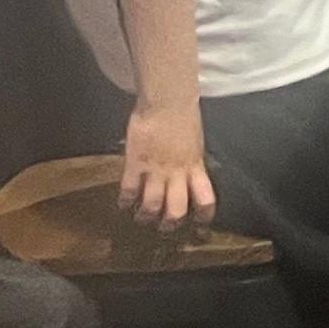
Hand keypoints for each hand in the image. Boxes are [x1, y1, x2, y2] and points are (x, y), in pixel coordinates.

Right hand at [121, 103, 213, 227]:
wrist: (167, 101)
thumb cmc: (183, 116)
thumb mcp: (195, 143)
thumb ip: (191, 161)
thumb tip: (188, 173)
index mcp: (196, 166)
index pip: (205, 198)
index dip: (204, 214)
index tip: (199, 222)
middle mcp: (177, 173)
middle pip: (176, 210)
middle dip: (170, 223)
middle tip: (164, 226)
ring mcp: (155, 170)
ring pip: (151, 206)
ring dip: (145, 216)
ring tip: (141, 217)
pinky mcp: (135, 164)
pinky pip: (129, 191)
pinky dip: (125, 201)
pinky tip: (123, 204)